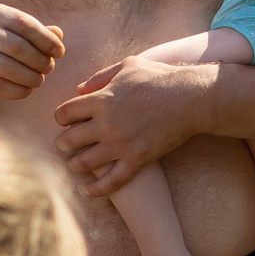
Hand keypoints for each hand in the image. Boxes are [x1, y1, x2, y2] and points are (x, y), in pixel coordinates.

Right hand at [0, 3, 65, 101]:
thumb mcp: (9, 31)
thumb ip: (34, 31)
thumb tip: (58, 34)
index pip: (24, 23)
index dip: (46, 39)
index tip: (60, 52)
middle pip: (16, 46)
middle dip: (39, 59)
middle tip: (49, 68)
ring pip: (5, 67)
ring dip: (29, 76)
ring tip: (39, 80)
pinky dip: (15, 90)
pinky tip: (26, 91)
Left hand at [51, 56, 216, 195]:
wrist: (192, 97)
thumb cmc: (160, 78)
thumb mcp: (129, 66)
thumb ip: (101, 77)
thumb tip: (79, 90)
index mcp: (102, 99)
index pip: (63, 114)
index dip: (62, 118)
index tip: (68, 120)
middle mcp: (107, 123)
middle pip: (67, 141)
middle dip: (64, 144)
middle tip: (68, 144)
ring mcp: (122, 144)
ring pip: (82, 164)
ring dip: (75, 165)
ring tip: (77, 164)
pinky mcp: (138, 159)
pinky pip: (111, 181)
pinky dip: (97, 189)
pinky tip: (90, 189)